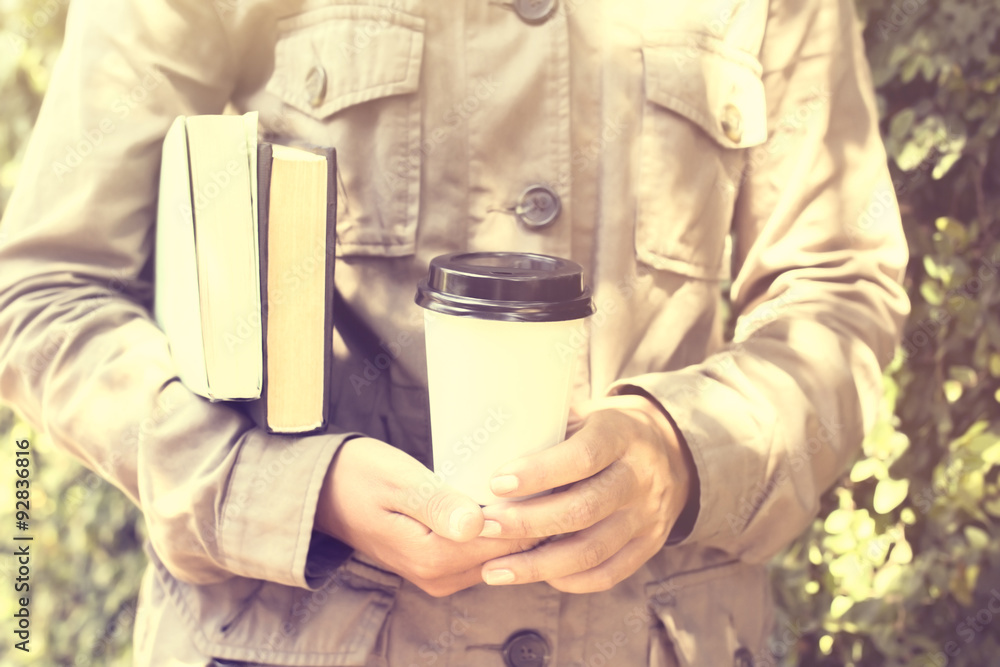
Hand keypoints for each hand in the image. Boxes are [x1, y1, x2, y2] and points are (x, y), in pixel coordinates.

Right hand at [315, 437, 541, 596]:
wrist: (323, 492)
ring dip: (518, 522)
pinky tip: (506, 498)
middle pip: (509, 551)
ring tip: (530, 479)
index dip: (533, 507)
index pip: (508, 540)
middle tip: (544, 472)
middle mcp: (440, 577)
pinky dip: (500, 528)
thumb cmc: (359, 475)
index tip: (546, 472)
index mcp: (433, 558)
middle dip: (531, 516)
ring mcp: (441, 576)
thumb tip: (479, 525)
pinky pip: (485, 552)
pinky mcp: (440, 567)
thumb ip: (439, 504)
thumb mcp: (398, 481)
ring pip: (501, 554)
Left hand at [477, 394, 693, 593]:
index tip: (497, 483)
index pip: (583, 456)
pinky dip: (569, 580)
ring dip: (538, 564)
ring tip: (494, 569)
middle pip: (584, 509)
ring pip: (592, 550)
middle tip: (484, 527)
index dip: (539, 472)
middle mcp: (640, 477)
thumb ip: (547, 427)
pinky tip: (535, 575)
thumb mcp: (585, 414)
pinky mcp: (649, 545)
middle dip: (528, 522)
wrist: (672, 452)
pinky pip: (608, 573)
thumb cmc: (606, 431)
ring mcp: (648, 515)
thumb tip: (486, 437)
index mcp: (622, 434)